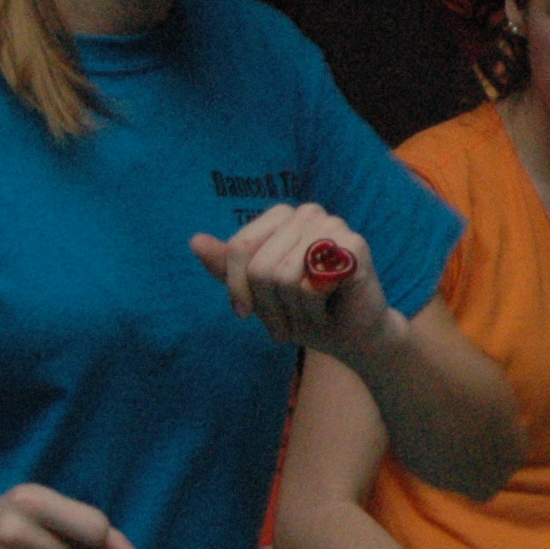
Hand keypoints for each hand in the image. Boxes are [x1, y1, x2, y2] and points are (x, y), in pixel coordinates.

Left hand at [190, 205, 393, 358]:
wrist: (351, 335)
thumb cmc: (304, 311)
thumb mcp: (256, 291)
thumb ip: (227, 266)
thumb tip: (194, 241)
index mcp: (283, 216)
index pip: (240, 247)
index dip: (236, 287)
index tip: (243, 314)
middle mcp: (309, 213)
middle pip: (260, 265)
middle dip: (267, 305)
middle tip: (284, 322)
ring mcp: (334, 226)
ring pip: (282, 276)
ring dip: (291, 309)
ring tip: (306, 314)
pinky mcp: (355, 247)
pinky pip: (310, 285)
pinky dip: (312, 309)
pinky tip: (325, 310)